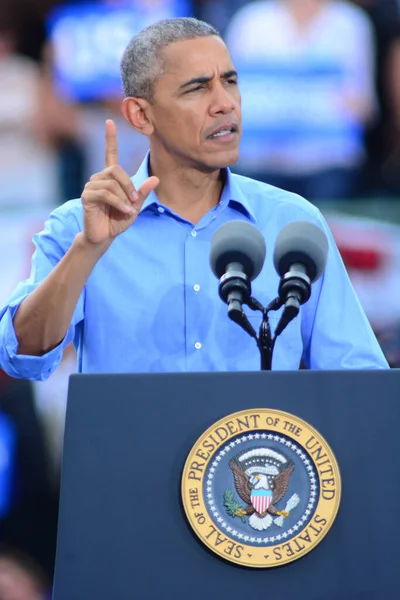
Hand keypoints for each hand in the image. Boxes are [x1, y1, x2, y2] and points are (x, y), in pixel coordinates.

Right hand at [81, 119, 158, 248]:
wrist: (104, 236)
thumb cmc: (118, 220)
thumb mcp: (135, 206)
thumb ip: (143, 192)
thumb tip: (156, 179)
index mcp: (110, 178)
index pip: (110, 154)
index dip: (110, 138)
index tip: (109, 122)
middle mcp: (99, 178)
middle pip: (116, 170)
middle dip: (129, 185)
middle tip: (135, 200)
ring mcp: (91, 186)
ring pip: (112, 183)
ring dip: (124, 197)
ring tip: (129, 210)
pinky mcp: (87, 196)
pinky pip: (106, 193)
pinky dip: (119, 203)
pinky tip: (125, 211)